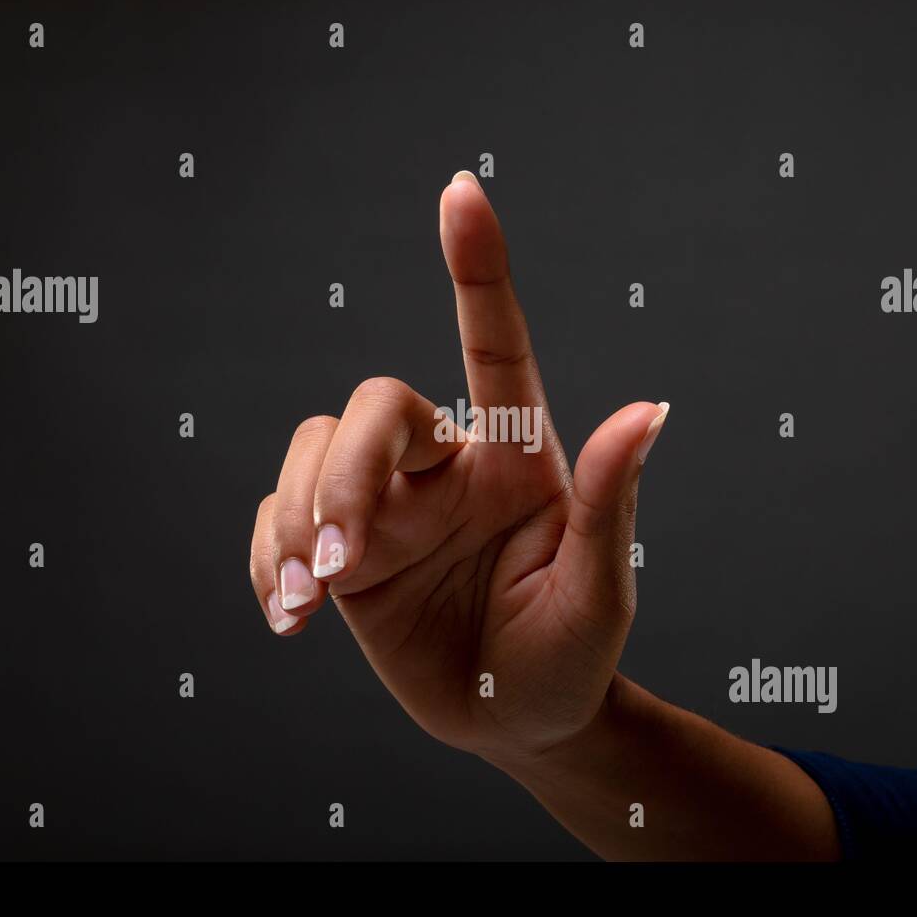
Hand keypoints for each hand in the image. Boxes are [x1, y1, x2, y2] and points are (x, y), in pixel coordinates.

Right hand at [250, 170, 668, 766]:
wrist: (516, 725)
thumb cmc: (572, 655)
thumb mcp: (600, 592)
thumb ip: (612, 502)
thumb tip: (650, 408)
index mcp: (517, 457)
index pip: (494, 345)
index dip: (477, 267)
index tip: (462, 191)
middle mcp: (446, 465)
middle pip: (373, 407)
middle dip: (341, 476)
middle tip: (342, 564)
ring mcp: (387, 506)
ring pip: (311, 451)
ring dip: (295, 519)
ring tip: (307, 598)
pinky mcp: (342, 552)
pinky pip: (278, 518)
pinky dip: (266, 556)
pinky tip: (287, 612)